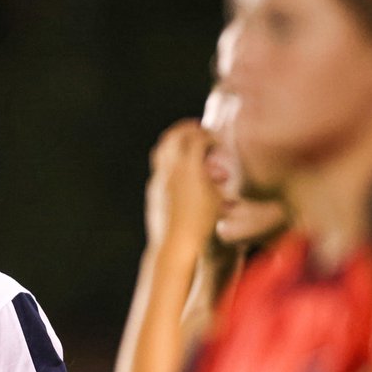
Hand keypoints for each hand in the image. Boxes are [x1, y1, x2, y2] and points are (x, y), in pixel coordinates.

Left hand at [145, 119, 220, 249]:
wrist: (175, 242)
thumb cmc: (202, 223)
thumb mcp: (216, 199)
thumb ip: (215, 180)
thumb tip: (218, 173)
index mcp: (190, 168)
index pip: (199, 138)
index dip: (210, 135)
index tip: (217, 140)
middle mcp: (172, 169)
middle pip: (177, 135)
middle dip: (189, 129)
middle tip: (199, 128)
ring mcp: (159, 178)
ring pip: (162, 147)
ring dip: (174, 140)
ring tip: (185, 140)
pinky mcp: (153, 189)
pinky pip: (158, 165)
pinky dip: (168, 157)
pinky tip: (177, 164)